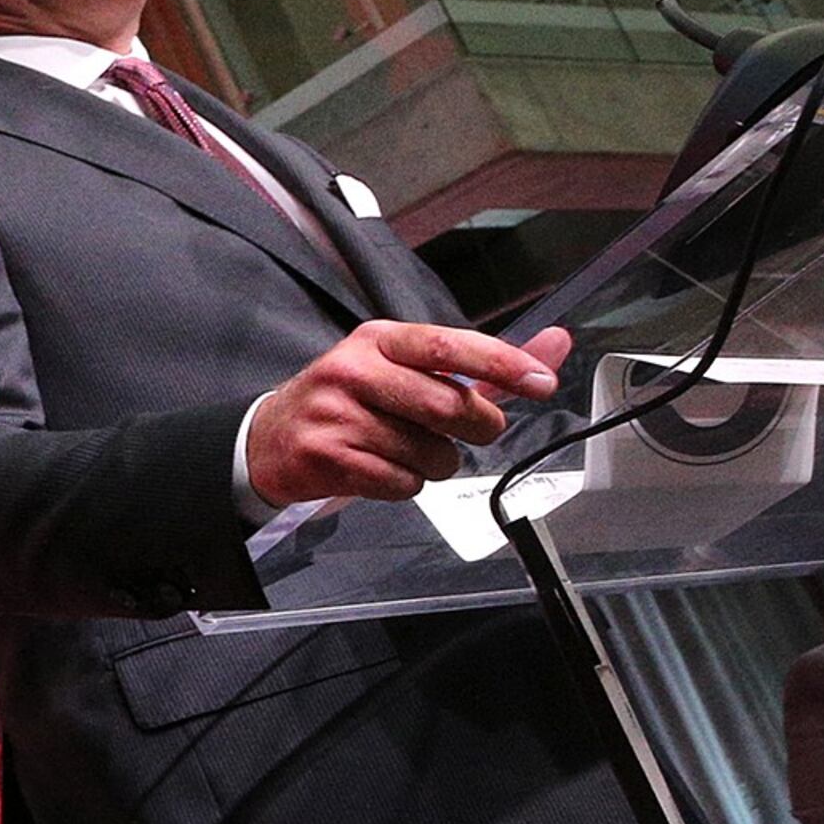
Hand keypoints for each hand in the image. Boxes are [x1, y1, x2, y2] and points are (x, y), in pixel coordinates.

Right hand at [247, 322, 572, 506]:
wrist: (269, 439)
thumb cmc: (349, 401)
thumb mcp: (406, 369)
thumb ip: (482, 364)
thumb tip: (554, 344)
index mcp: (378, 340)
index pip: (448, 345)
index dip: (501, 363)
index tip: (541, 381)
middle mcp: (353, 370)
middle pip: (448, 406)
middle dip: (477, 428)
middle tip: (470, 431)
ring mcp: (337, 414)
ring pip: (430, 452)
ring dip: (435, 462)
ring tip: (406, 451)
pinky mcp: (327, 456)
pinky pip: (402, 482)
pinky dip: (405, 483)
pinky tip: (381, 467)